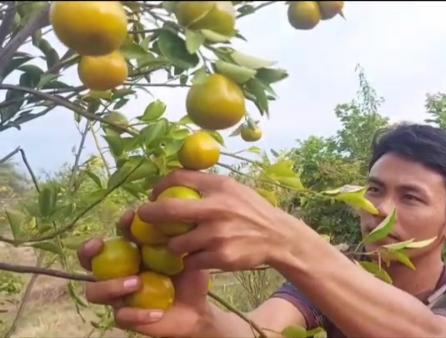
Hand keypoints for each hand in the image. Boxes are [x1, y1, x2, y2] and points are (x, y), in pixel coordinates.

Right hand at [77, 211, 212, 337]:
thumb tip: (178, 212)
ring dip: (111, 285)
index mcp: (132, 252)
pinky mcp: (127, 318)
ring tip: (136, 282)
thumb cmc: (189, 276)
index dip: (120, 224)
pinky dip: (138, 314)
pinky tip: (158, 313)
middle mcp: (118, 272)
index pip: (118, 234)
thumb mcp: (189, 254)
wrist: (197, 309)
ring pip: (95, 291)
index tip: (131, 217)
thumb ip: (181, 236)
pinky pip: (122, 316)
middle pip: (89, 261)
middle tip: (99, 246)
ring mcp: (118, 295)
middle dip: (87, 252)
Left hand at [137, 169, 310, 271]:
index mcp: (219, 187)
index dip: (159, 187)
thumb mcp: (233, 188)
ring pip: (175, 243)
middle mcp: (217, 209)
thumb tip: (172, 180)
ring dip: (173, 245)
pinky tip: (196, 256)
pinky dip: (190, 260)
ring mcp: (217, 235)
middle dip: (148, 215)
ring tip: (180, 243)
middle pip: (167, 210)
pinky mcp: (220, 257)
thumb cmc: (250, 210)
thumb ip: (206, 184)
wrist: (277, 237)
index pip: (177, 178)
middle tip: (144, 219)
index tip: (154, 195)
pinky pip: (190, 261)